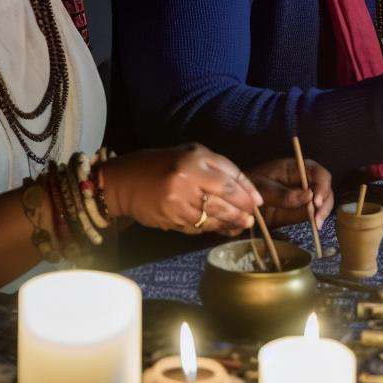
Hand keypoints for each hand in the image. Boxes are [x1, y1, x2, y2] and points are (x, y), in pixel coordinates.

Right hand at [100, 143, 261, 235]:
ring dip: (230, 223)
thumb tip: (246, 189)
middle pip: (223, 201)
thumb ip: (219, 167)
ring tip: (242, 225)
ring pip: (212, 218)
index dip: (246, 193)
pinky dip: (212, 229)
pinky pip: (197, 227)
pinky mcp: (170, 221)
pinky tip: (221, 228)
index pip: (228, 181)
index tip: (257, 201)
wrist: (124, 182)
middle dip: (242, 211)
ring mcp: (177, 204)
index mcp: (193, 161)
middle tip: (252, 217)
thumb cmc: (163, 163)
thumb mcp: (192, 153)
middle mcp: (185, 182)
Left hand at [249, 157, 333, 228]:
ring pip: (323, 200)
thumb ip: (283, 194)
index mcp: (295, 168)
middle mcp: (303, 179)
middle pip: (324, 186)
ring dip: (324, 212)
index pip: (316, 171)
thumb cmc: (249, 189)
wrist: (240, 203)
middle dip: (325, 201)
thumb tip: (309, 196)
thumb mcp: (262, 190)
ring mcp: (304, 194)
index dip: (322, 184)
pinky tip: (316, 227)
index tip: (316, 201)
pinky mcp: (302, 208)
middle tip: (318, 218)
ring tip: (317, 225)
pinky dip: (318, 219)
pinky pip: (315, 212)